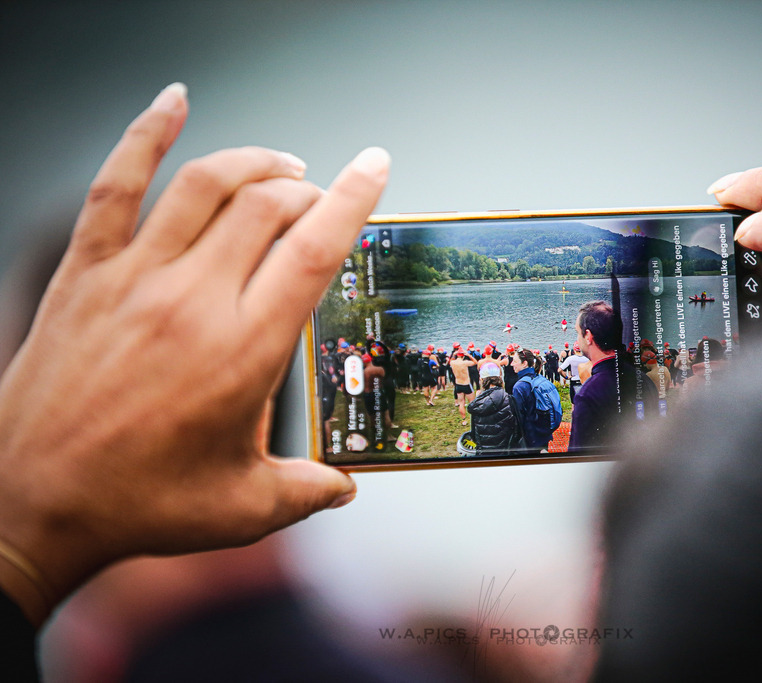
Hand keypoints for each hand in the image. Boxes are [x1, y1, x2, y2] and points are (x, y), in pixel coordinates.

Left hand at [0, 83, 388, 623]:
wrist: (30, 504)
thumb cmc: (134, 503)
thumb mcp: (243, 507)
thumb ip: (307, 491)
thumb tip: (342, 488)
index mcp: (243, 350)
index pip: (313, 251)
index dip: (352, 199)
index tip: (373, 168)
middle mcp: (192, 302)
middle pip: (266, 206)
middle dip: (306, 189)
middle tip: (320, 197)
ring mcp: (134, 279)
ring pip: (204, 184)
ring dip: (252, 161)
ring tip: (277, 163)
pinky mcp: (86, 274)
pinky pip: (116, 185)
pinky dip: (145, 134)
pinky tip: (170, 104)